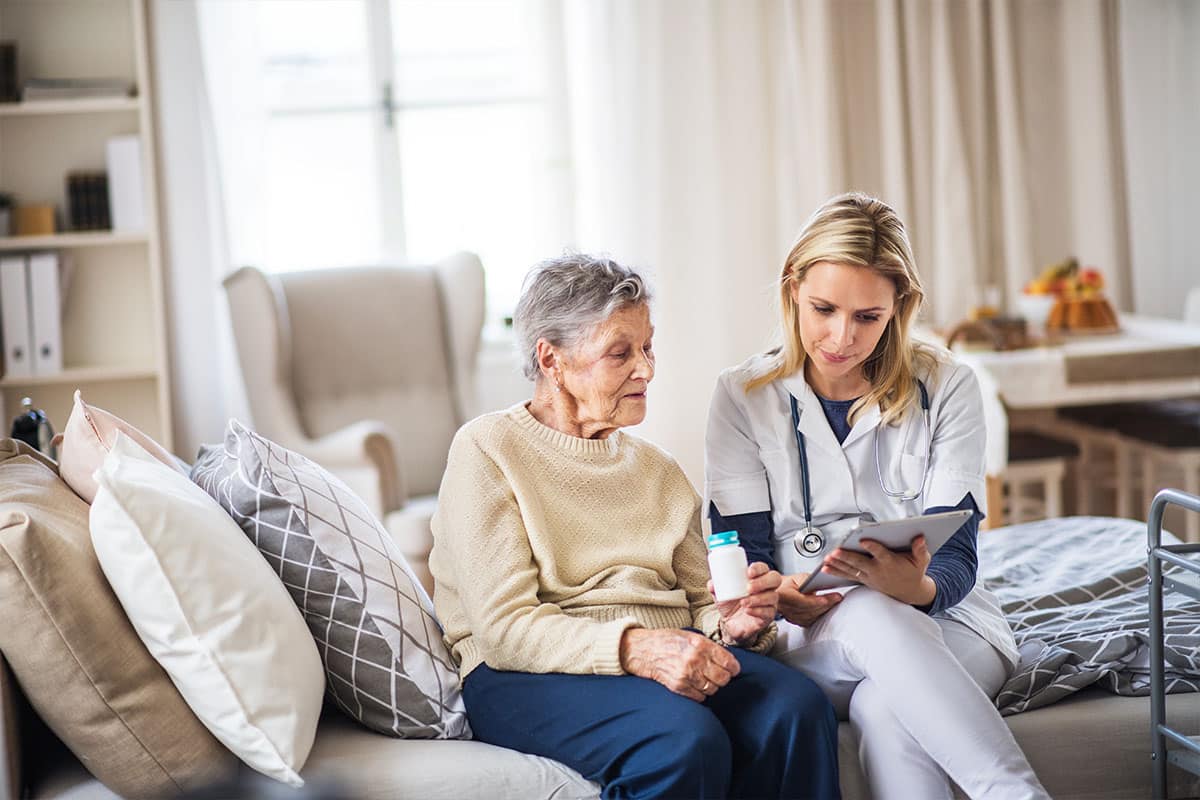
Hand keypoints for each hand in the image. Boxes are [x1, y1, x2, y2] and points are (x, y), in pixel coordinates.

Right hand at [619, 628, 740, 701]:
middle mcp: (695, 660)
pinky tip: (694, 685)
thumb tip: (727, 660)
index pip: (729, 663)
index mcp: (700, 644)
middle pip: (723, 678)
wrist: (642, 650)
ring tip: (703, 679)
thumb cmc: (666, 641)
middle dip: (723, 678)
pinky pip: (700, 697)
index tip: (732, 670)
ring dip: (711, 686)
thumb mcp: (690, 636)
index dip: (733, 668)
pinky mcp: (679, 687)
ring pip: (713, 689)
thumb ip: (709, 647)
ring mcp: (687, 674)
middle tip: (717, 675)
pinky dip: (700, 694)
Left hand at [707, 561, 779, 644]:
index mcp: (756, 578)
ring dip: (758, 598)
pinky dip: (758, 611)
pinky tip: (748, 611)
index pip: (763, 568)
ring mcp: (770, 602)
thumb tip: (712, 583)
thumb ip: (716, 586)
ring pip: (772, 596)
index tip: (749, 572)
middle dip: (762, 582)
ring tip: (743, 602)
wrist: (731, 623)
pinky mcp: (768, 616)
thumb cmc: (730, 603)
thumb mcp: (720, 593)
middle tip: (748, 587)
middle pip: (774, 579)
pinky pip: (768, 612)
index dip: (758, 568)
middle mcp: (766, 588)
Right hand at [777, 573, 841, 625]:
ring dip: (824, 610)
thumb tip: (820, 583)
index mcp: (782, 595)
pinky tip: (828, 609)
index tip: (825, 600)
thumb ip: (807, 581)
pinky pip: (810, 621)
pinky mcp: (795, 621)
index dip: (813, 601)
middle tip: (837, 597)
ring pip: (810, 616)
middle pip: (807, 609)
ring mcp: (789, 616)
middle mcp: (784, 608)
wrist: (781, 591)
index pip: (799, 600)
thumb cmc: (790, 583)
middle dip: (824, 604)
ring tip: (836, 601)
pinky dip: (820, 615)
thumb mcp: (798, 577)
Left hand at [822, 535, 936, 606]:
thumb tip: (920, 538)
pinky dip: (837, 572)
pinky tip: (826, 568)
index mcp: (891, 563)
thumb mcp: (922, 561)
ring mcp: (870, 576)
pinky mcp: (864, 580)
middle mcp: (878, 570)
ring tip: (827, 559)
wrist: (910, 592)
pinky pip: (848, 576)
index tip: (864, 540)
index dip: (873, 547)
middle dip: (847, 557)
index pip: (881, 554)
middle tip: (836, 552)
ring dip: (838, 564)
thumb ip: (920, 549)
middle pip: (860, 563)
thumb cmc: (914, 573)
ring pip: (851, 569)